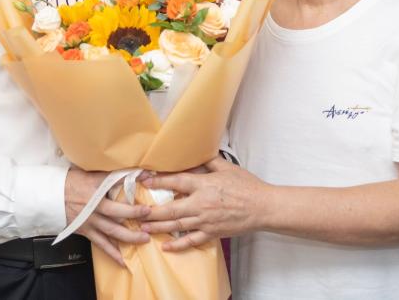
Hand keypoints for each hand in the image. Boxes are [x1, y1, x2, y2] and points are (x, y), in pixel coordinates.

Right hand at [65, 168, 150, 265]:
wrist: (50, 197)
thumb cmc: (72, 182)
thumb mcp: (89, 172)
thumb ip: (110, 173)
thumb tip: (135, 170)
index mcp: (94, 187)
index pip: (115, 180)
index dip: (132, 178)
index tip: (147, 176)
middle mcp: (93, 205)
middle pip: (116, 211)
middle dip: (134, 212)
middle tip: (149, 213)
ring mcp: (90, 220)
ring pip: (112, 230)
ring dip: (129, 235)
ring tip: (145, 238)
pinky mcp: (86, 231)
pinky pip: (101, 244)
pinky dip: (112, 253)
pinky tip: (123, 260)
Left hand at [140, 157, 268, 251]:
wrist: (263, 207)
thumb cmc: (247, 186)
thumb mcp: (227, 167)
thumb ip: (209, 160)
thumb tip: (197, 152)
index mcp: (204, 185)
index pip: (176, 182)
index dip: (158, 180)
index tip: (144, 179)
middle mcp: (201, 204)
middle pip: (170, 208)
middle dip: (151, 211)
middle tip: (135, 212)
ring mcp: (206, 220)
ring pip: (177, 225)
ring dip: (158, 227)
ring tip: (142, 229)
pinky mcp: (212, 232)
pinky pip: (192, 240)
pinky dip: (178, 244)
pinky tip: (166, 246)